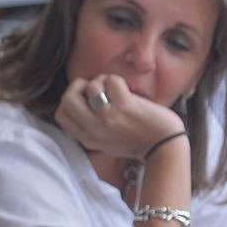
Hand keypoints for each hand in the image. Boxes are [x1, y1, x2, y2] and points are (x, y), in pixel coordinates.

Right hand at [56, 75, 184, 162]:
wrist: (164, 146)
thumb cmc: (138, 141)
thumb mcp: (105, 142)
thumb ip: (90, 126)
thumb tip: (83, 97)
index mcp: (87, 139)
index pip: (61, 114)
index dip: (69, 100)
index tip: (82, 97)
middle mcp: (94, 130)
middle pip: (68, 99)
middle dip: (78, 85)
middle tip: (92, 86)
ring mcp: (108, 118)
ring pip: (90, 87)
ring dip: (102, 81)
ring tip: (113, 88)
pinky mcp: (124, 107)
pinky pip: (111, 81)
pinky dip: (116, 80)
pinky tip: (126, 89)